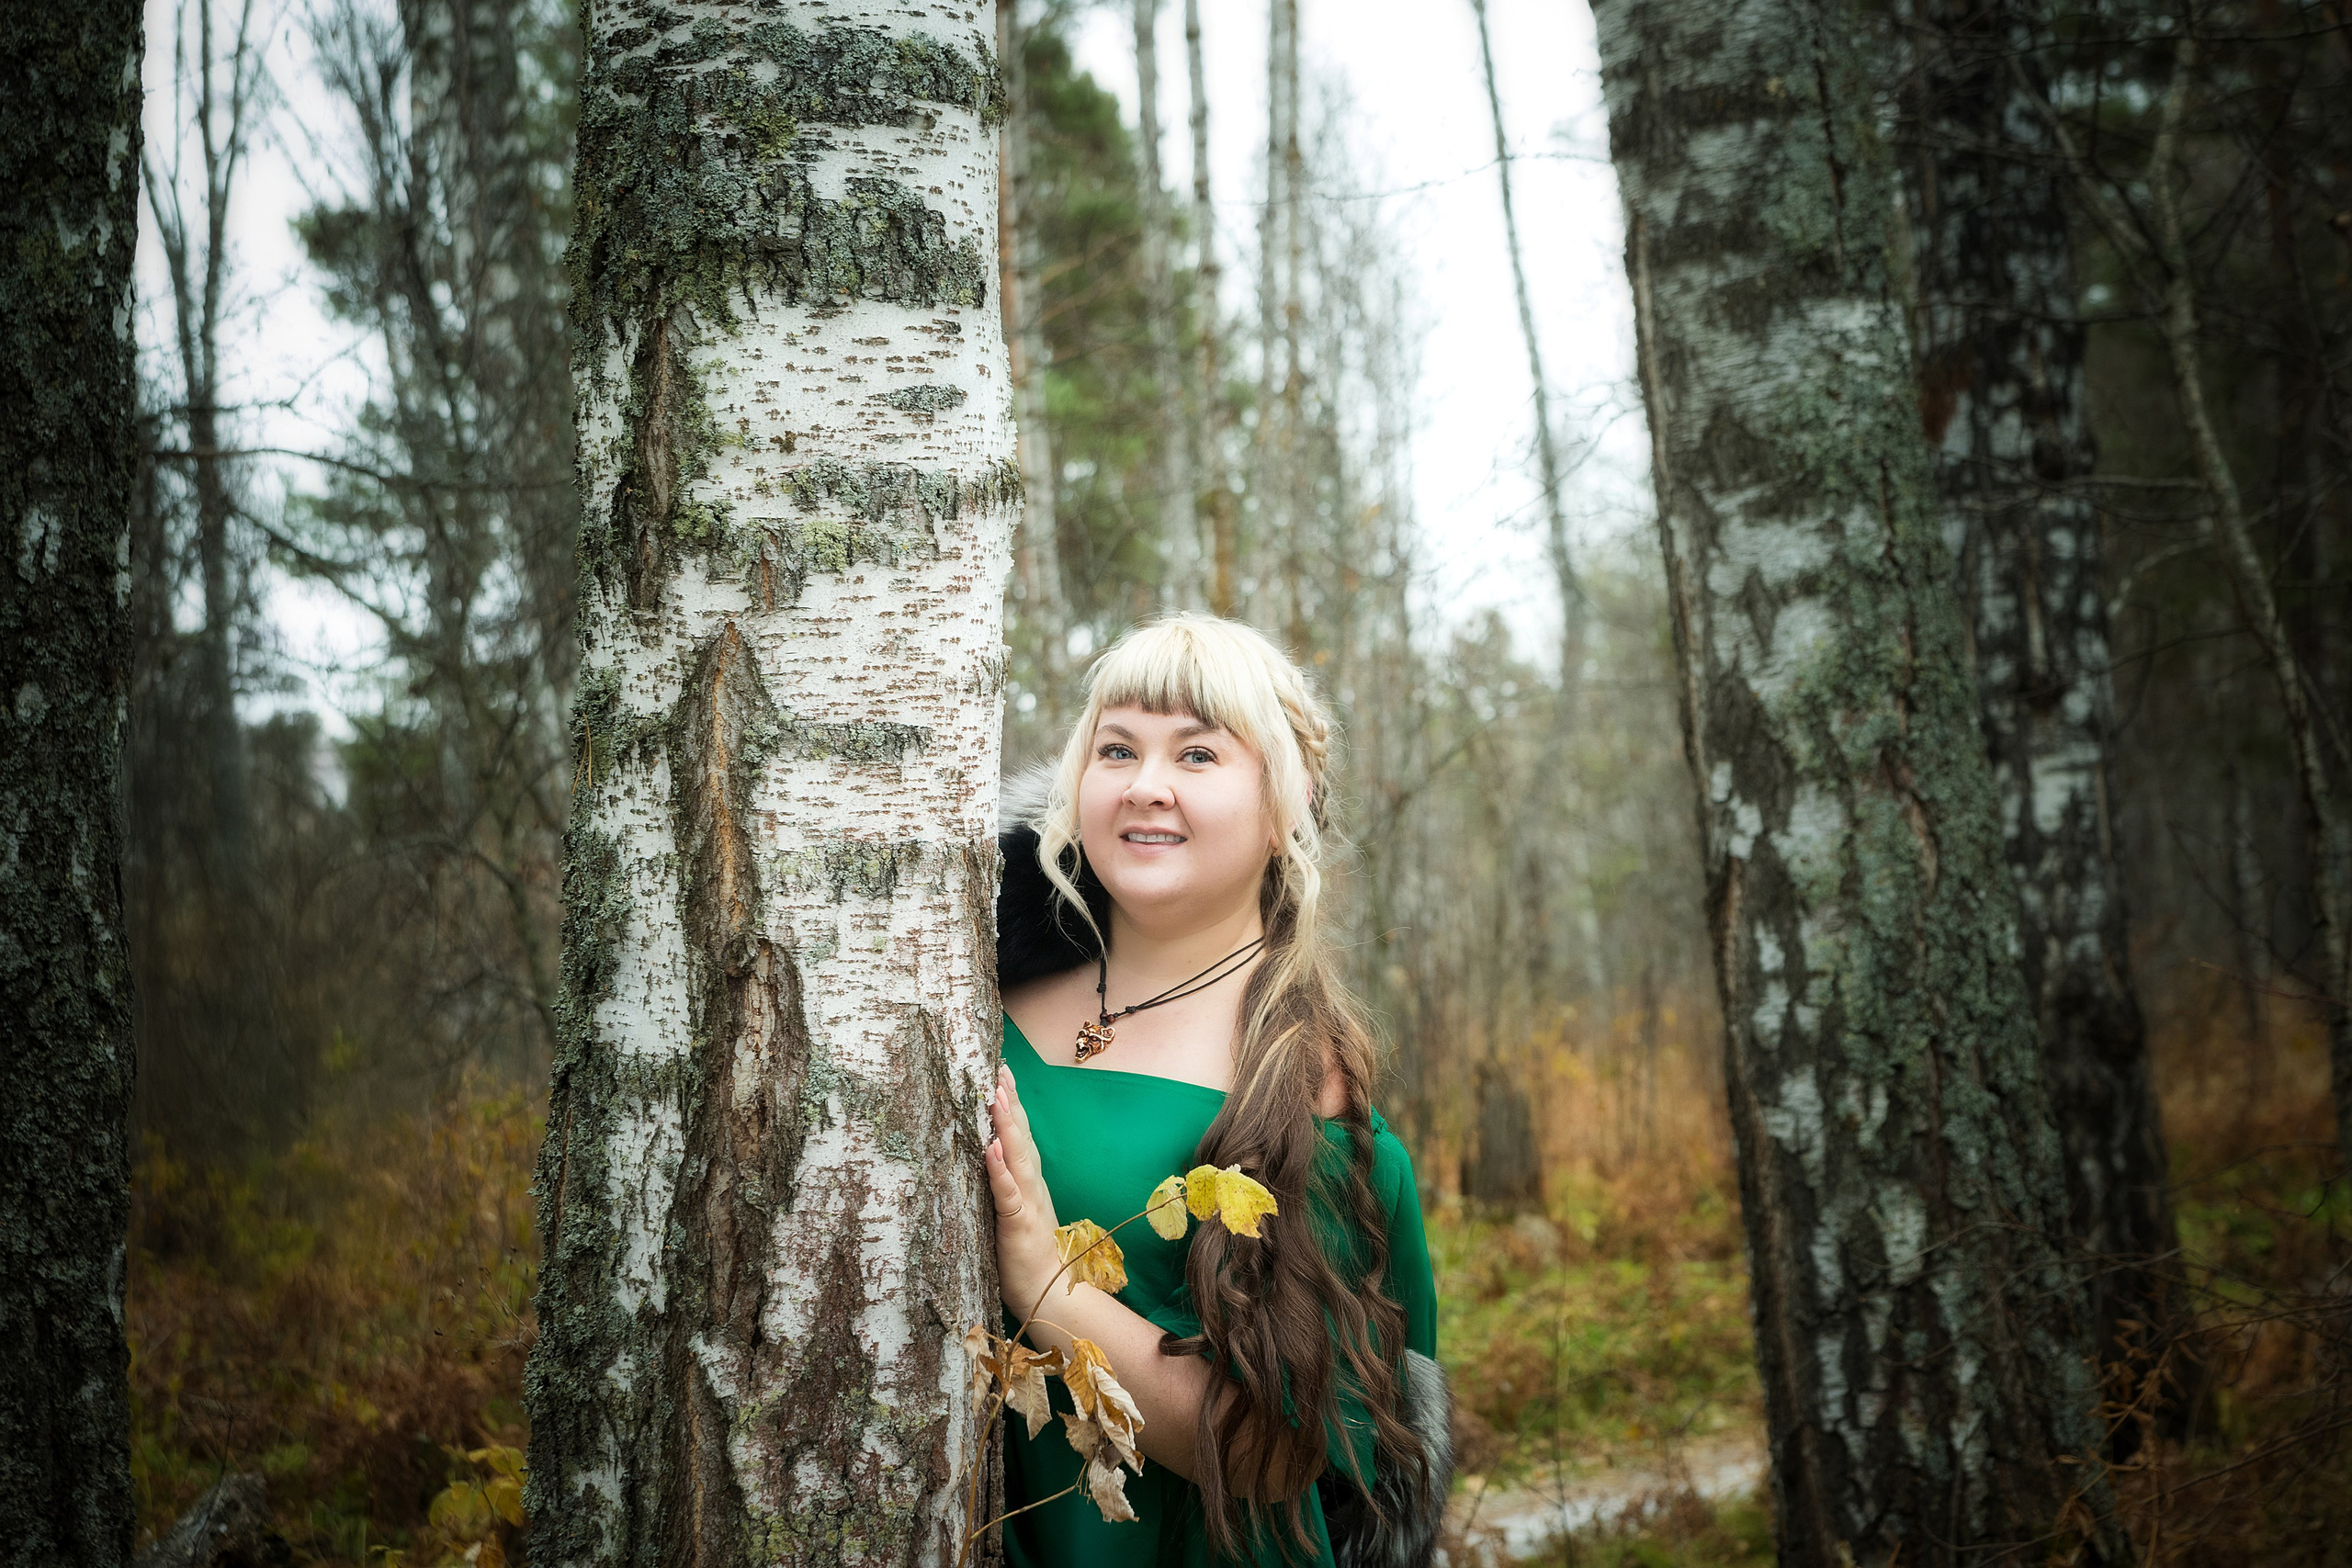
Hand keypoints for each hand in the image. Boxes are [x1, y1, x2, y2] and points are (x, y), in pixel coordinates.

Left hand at [985, 1066, 1064, 1317]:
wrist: (1047, 1293)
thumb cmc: (1024, 1255)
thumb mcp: (1011, 1212)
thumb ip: (1004, 1184)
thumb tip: (985, 1154)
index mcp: (1028, 1181)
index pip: (1019, 1136)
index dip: (1012, 1104)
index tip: (1000, 1072)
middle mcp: (1031, 1186)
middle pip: (1021, 1137)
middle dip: (1010, 1103)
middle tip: (998, 1069)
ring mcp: (1027, 1204)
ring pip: (1017, 1158)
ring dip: (1007, 1127)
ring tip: (996, 1097)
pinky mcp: (1018, 1225)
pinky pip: (1007, 1194)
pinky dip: (1000, 1170)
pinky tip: (991, 1150)